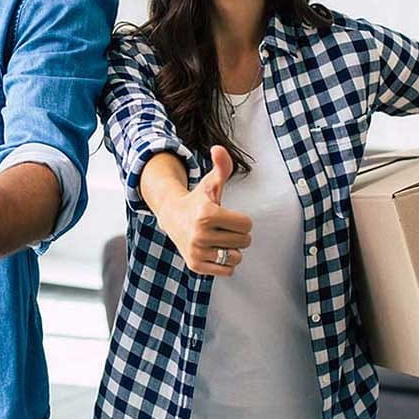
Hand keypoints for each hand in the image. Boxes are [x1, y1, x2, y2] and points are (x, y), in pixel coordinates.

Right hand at [154, 146, 251, 276]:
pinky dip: (225, 263)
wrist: (172, 217)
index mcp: (207, 214)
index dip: (241, 220)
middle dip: (237, 234)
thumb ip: (222, 166)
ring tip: (218, 239)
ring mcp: (197, 251)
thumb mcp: (210, 183)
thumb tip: (219, 148)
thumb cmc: (197, 200)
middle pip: (244, 241)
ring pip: (237, 257)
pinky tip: (214, 250)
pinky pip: (227, 270)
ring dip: (232, 249)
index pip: (247, 225)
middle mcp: (200, 234)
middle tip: (222, 228)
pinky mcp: (195, 265)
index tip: (227, 216)